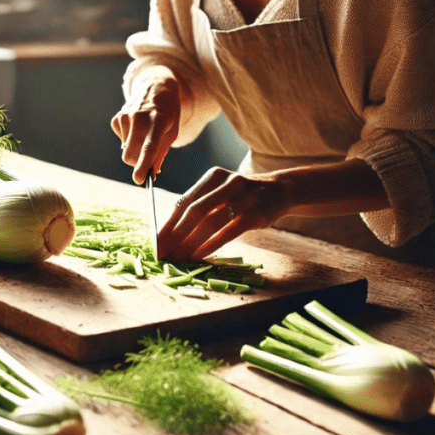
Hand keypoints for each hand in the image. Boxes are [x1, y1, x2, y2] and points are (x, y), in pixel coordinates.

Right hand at [111, 76, 181, 184]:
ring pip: (125, 150)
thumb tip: (151, 174)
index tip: (138, 179)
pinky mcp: (117, 118)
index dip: (142, 165)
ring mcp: (126, 116)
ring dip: (135, 148)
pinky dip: (128, 140)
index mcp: (158, 122)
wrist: (156, 89)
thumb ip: (161, 154)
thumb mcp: (171, 132)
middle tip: (146, 160)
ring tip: (145, 133)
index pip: (149, 147)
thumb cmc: (168, 114)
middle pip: (130, 154)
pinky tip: (136, 128)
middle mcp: (139, 118)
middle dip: (136, 163)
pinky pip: (121, 141)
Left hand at [157, 167, 288, 261]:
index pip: (184, 201)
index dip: (167, 223)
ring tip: (179, 258)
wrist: (279, 191)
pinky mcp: (256, 213)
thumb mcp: (220, 193)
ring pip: (211, 221)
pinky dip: (213, 243)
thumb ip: (199, 206)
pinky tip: (200, 255)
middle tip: (163, 253)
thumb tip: (168, 232)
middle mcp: (227, 183)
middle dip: (175, 234)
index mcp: (212, 177)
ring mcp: (244, 197)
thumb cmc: (241, 196)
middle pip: (195, 210)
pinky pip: (230, 230)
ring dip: (192, 242)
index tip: (155, 243)